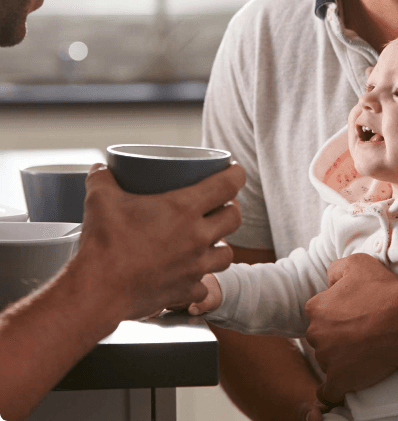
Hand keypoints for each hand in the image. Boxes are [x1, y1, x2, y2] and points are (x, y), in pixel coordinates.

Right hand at [72, 162, 244, 321]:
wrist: (99, 290)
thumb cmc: (104, 244)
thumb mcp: (101, 199)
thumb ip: (102, 179)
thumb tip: (100, 169)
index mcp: (184, 209)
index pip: (227, 185)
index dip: (236, 174)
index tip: (235, 171)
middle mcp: (197, 237)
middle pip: (234, 218)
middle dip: (232, 209)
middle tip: (222, 205)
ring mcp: (196, 266)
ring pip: (227, 254)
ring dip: (221, 245)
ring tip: (210, 241)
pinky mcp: (187, 290)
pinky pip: (205, 285)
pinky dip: (199, 280)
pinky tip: (189, 275)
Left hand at [305, 253, 397, 403]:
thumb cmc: (382, 291)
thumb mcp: (357, 263)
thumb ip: (336, 269)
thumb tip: (329, 280)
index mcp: (316, 308)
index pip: (319, 312)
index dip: (336, 313)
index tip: (354, 315)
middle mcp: (315, 334)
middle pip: (322, 337)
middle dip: (336, 337)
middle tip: (362, 334)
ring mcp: (326, 359)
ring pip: (328, 361)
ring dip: (341, 359)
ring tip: (366, 353)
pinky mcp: (339, 380)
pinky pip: (328, 391)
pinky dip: (333, 390)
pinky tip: (342, 386)